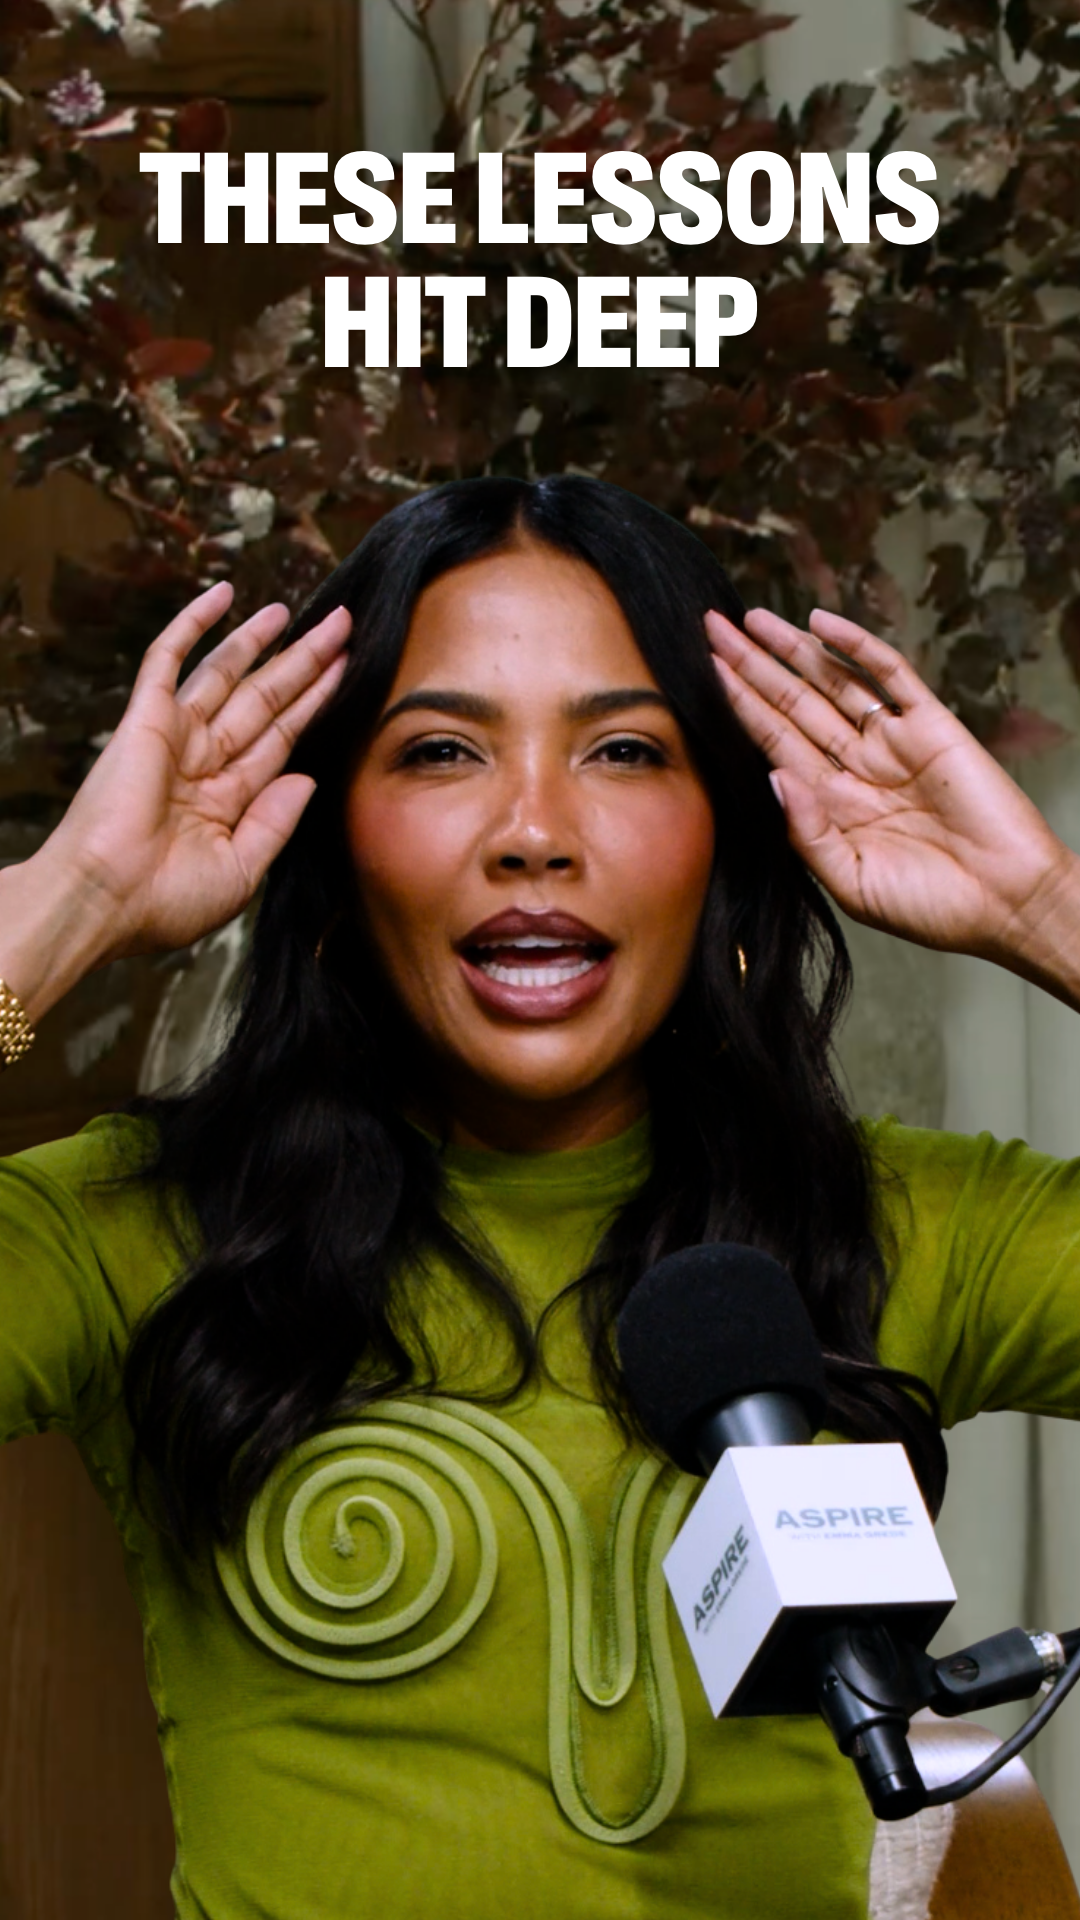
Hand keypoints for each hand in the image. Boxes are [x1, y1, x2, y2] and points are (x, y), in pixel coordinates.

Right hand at [40, 580, 349, 961]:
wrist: (105, 900)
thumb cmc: (165, 902)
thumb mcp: (240, 871)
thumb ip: (276, 822)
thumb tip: (307, 778)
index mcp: (227, 800)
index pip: (281, 737)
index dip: (314, 701)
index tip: (348, 669)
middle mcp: (204, 762)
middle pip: (265, 699)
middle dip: (304, 662)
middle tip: (342, 625)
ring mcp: (175, 736)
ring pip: (227, 673)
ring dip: (259, 639)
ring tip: (293, 609)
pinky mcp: (145, 718)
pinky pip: (168, 659)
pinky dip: (193, 624)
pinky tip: (223, 595)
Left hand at [705, 604, 1076, 969]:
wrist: (1007, 903)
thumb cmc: (932, 906)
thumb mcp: (852, 882)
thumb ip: (808, 832)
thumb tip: (773, 776)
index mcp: (831, 805)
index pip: (773, 744)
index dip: (739, 707)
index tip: (702, 673)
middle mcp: (855, 767)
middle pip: (792, 704)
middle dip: (752, 667)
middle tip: (710, 627)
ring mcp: (892, 742)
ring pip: (832, 682)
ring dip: (792, 649)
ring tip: (750, 619)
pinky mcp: (931, 725)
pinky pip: (890, 676)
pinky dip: (857, 647)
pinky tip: (821, 624)